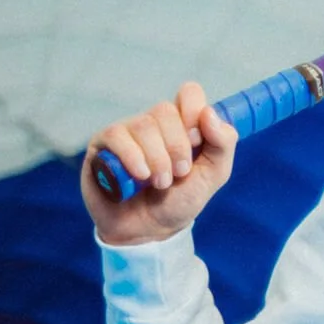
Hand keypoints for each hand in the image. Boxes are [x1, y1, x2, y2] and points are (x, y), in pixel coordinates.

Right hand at [82, 82, 236, 246]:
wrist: (150, 230)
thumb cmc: (181, 200)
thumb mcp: (214, 174)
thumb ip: (222, 143)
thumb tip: (209, 113)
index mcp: (182, 123)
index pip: (188, 93)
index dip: (194, 111)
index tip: (198, 141)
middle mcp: (153, 122)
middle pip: (165, 110)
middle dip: (177, 146)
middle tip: (180, 173)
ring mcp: (126, 132)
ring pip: (143, 125)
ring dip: (157, 158)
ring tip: (160, 183)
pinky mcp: (101, 146)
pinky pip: (116, 136)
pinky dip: (133, 157)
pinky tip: (140, 177)